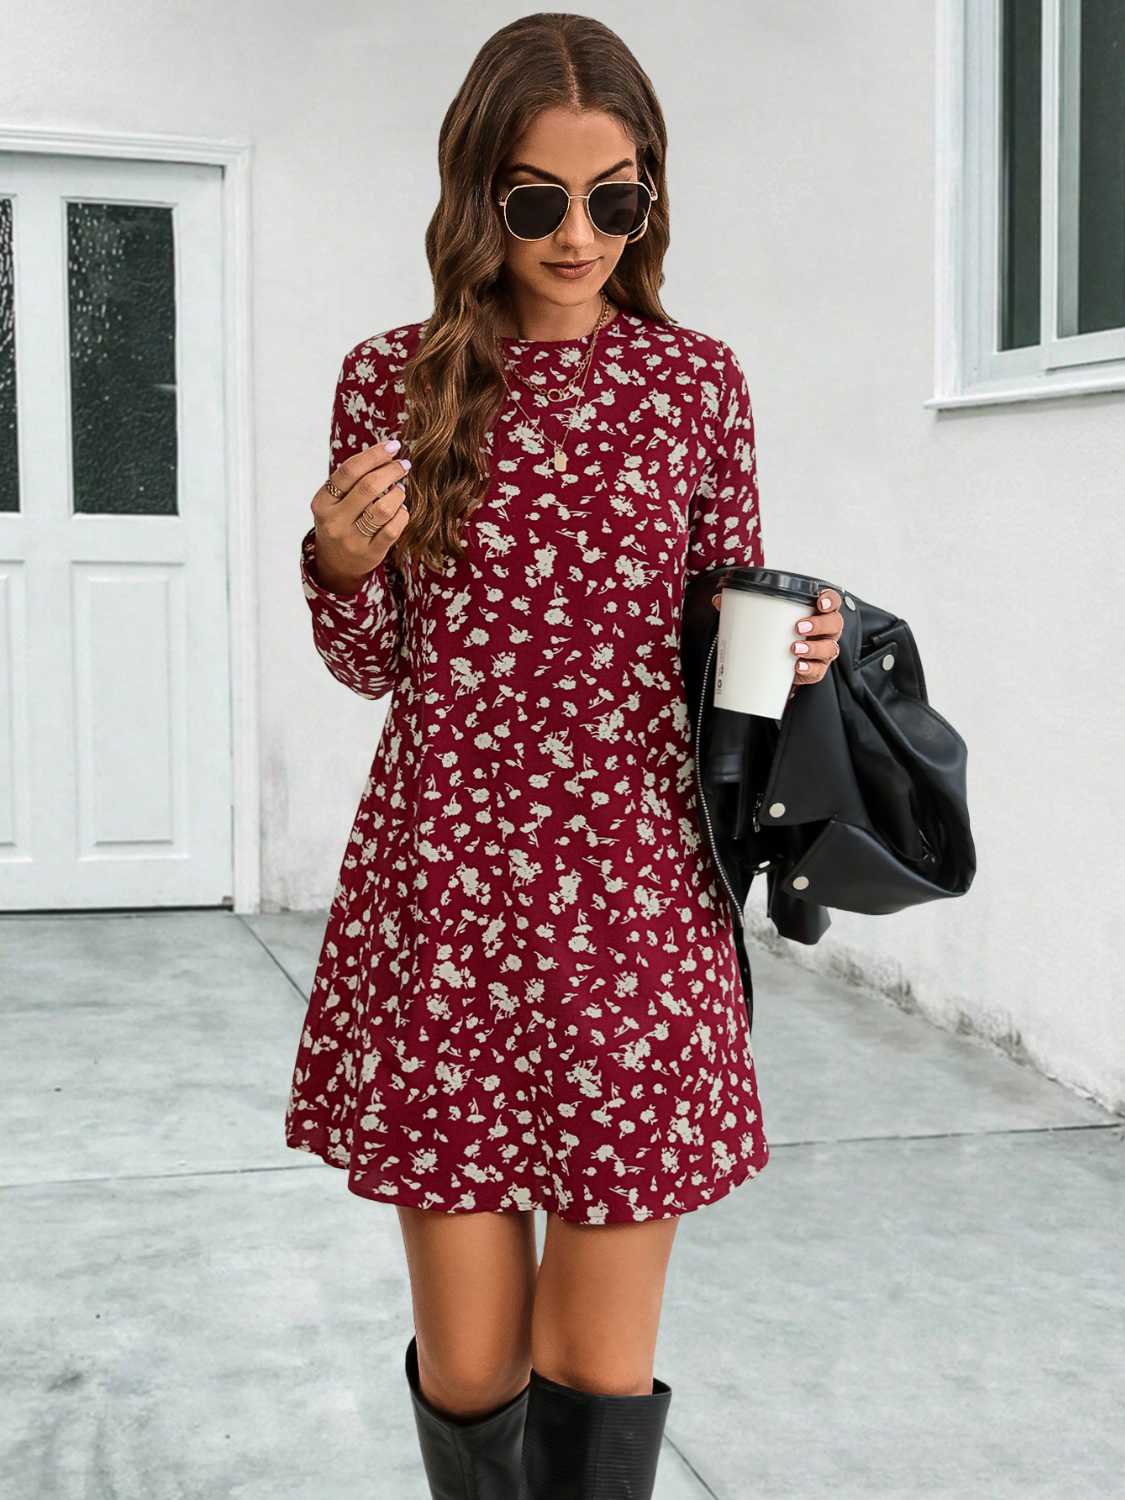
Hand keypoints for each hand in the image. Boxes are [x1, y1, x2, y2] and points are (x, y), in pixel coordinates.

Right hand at [309, 438, 411, 592]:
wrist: (336, 562)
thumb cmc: (340, 520)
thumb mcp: (335, 500)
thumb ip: (354, 478)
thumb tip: (387, 452)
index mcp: (322, 502)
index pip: (349, 471)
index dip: (374, 455)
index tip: (393, 446)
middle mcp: (334, 521)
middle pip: (369, 487)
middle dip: (391, 471)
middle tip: (403, 465)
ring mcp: (351, 539)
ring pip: (383, 508)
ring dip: (398, 494)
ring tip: (400, 490)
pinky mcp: (370, 553)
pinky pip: (393, 529)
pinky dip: (402, 514)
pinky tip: (400, 509)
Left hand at [710, 585, 844, 692]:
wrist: (772, 664)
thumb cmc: (774, 634)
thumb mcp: (761, 619)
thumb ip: (742, 606)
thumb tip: (719, 600)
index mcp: (815, 612)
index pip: (832, 601)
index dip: (830, 599)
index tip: (820, 601)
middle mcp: (825, 631)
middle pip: (834, 624)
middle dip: (820, 624)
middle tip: (799, 627)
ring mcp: (823, 652)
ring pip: (830, 648)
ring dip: (813, 648)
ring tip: (794, 649)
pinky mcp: (815, 671)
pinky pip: (819, 671)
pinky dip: (809, 669)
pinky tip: (797, 667)